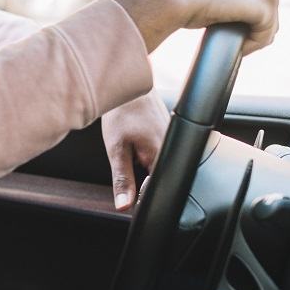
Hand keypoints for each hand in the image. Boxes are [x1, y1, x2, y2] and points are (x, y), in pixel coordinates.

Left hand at [101, 92, 168, 209]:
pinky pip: (158, 149)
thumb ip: (122, 179)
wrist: (130, 84)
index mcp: (162, 157)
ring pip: (157, 162)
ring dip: (142, 160)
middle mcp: (173, 149)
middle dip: (141, 175)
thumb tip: (125, 205)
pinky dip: (145, 149)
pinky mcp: (169, 131)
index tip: (129, 190)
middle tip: (127, 156)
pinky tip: (136, 137)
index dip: (141, 195)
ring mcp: (173, 138)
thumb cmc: (122, 113)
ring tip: (132, 142)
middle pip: (158, 176)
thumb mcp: (116, 149)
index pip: (156, 189)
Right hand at [112, 0, 278, 55]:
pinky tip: (238, 47)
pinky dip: (253, 45)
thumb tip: (230, 7)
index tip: (236, 28)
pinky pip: (266, 35)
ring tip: (236, 44)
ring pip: (270, 25)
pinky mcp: (265, 4)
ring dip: (255, 38)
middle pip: (271, 11)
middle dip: (257, 28)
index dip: (252, 16)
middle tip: (237, 40)